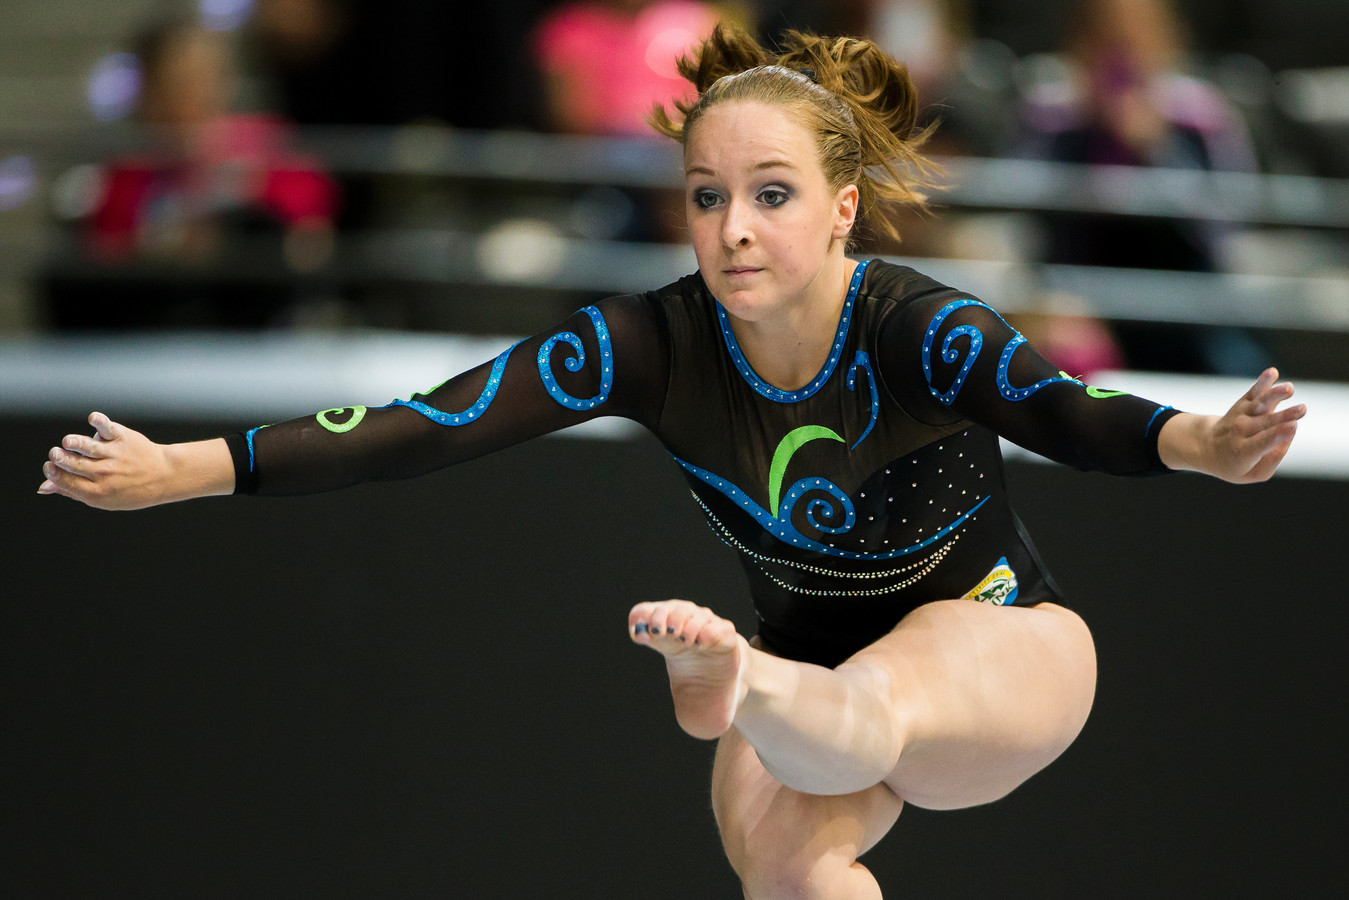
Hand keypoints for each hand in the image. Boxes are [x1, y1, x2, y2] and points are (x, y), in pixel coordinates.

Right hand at [38, 412, 179, 509]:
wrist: (163, 476)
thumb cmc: (128, 489)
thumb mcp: (102, 498)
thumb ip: (71, 490)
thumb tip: (43, 486)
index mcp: (97, 492)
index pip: (70, 482)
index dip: (56, 475)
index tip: (48, 466)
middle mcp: (106, 474)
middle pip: (78, 466)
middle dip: (63, 460)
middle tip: (55, 454)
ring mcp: (115, 455)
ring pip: (91, 449)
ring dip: (78, 444)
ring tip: (67, 442)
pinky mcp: (122, 438)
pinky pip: (109, 429)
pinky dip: (101, 422)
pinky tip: (93, 419)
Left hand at [1163, 368, 1305, 483]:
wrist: (1206, 446)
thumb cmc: (1236, 463)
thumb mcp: (1253, 473)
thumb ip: (1273, 458)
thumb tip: (1289, 433)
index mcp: (1242, 451)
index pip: (1261, 443)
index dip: (1276, 435)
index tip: (1292, 427)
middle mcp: (1240, 431)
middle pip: (1265, 422)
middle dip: (1284, 416)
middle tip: (1302, 410)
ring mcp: (1241, 415)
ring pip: (1258, 404)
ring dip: (1274, 395)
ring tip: (1288, 389)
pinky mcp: (1244, 403)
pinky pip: (1254, 392)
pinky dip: (1262, 382)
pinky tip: (1272, 372)